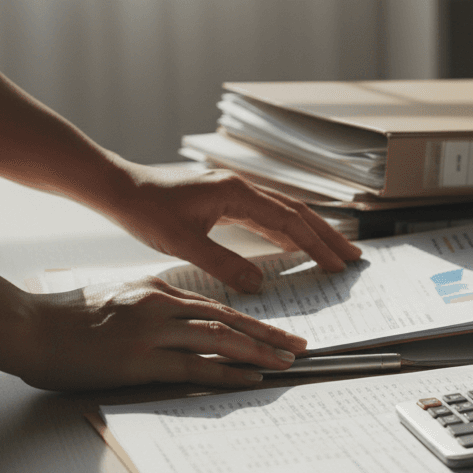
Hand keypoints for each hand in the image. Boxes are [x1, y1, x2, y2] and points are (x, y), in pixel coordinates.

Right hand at [18, 276, 304, 390]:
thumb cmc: (65, 319)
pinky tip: (252, 378)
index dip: (250, 320)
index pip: (215, 306)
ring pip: (220, 339)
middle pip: (228, 319)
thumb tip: (181, 323)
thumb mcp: (116, 299)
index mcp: (155, 288)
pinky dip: (229, 372)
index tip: (276, 331)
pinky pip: (196, 366)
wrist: (26, 326)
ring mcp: (151, 331)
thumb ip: (149, 307)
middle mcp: (160, 304)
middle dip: (269, 334)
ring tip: (287, 363)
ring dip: (260, 352)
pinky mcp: (140, 359)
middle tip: (300, 346)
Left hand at [99, 163, 362, 292]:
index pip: (289, 221)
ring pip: (285, 212)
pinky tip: (293, 245)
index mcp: (236, 193)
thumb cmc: (146, 210)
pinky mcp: (226, 200)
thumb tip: (258, 284)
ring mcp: (235, 192)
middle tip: (352, 257)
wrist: (120, 189)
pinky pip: (267, 216)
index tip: (336, 265)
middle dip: (327, 236)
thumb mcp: (183, 242)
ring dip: (311, 232)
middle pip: (297, 212)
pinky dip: (286, 231)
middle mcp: (241, 188)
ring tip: (333, 251)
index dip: (316, 245)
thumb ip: (223, 262)